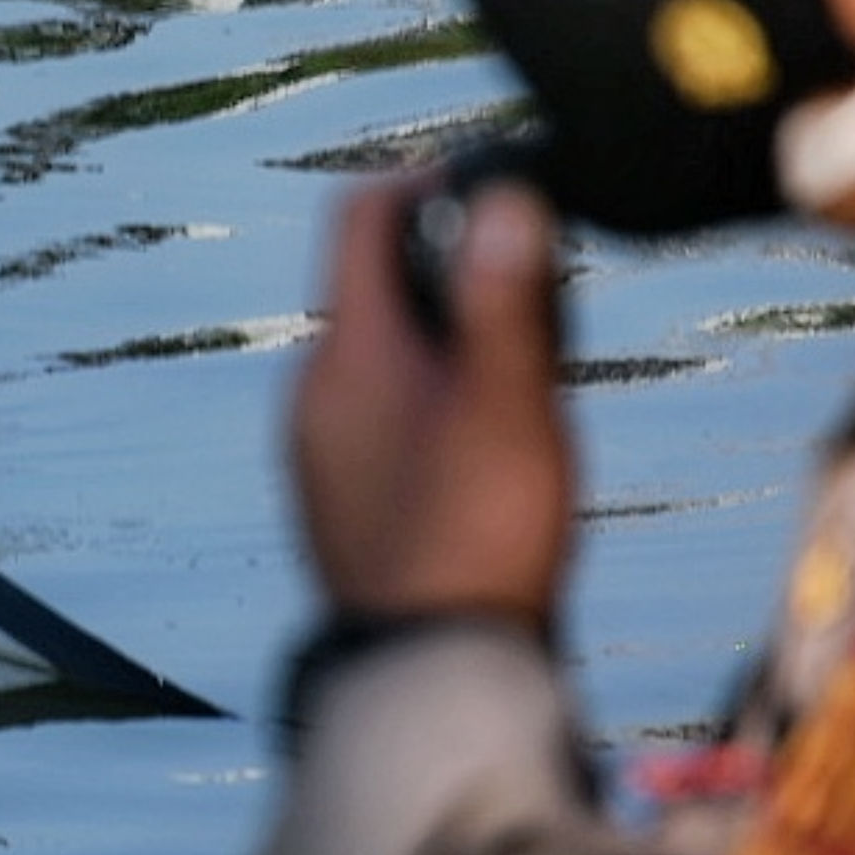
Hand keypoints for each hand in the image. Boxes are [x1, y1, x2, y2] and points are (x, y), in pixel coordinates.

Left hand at [286, 174, 573, 625]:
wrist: (432, 675)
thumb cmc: (477, 535)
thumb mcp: (509, 402)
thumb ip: (508, 297)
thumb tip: (506, 193)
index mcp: (345, 352)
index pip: (361, 214)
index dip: (428, 179)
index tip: (499, 188)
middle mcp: (315, 392)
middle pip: (379, 284)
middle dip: (457, 271)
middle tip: (538, 301)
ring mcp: (323, 450)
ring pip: (388, 353)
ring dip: (452, 342)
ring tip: (528, 383)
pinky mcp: (344, 498)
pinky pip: (386, 413)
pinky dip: (436, 399)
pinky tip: (493, 449)